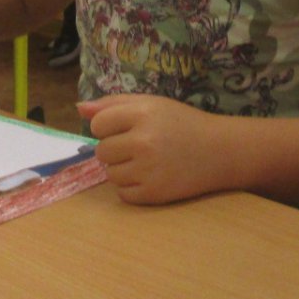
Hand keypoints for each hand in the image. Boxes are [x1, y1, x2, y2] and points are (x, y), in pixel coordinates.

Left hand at [76, 94, 228, 205]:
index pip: (98, 125)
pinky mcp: (154, 193)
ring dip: (122, 169)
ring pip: (110, 174)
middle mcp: (144, 142)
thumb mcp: (151, 104)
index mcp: (142, 114)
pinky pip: (122, 194)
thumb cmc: (181, 123)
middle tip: (139, 147)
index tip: (126, 129)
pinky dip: (132, 187)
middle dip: (115, 150)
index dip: (108, 127)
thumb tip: (79, 109)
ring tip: (147, 162)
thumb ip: (113, 104)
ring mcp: (148, 170)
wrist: (219, 151)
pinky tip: (151, 176)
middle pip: (101, 152)